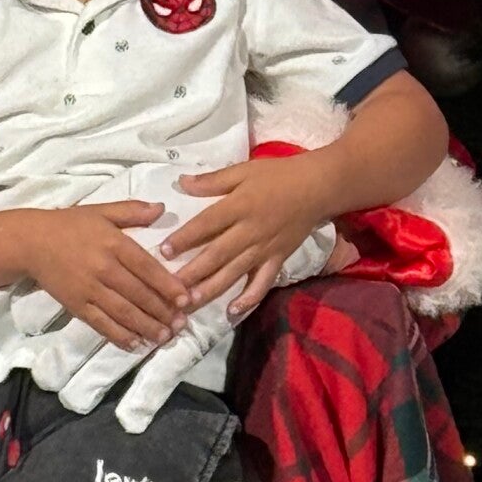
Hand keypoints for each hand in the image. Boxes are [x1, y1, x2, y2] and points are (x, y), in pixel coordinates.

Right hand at [22, 203, 189, 353]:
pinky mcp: (76, 305)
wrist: (30, 241)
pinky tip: (135, 344)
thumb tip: (163, 208)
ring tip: (164, 337)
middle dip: (162, 312)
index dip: (168, 285)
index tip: (186, 299)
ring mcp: (89, 289)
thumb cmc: (69, 224)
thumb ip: (133, 210)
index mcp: (114, 243)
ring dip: (146, 327)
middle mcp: (103, 268)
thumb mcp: (102, 211)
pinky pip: (101, 324)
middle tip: (181, 325)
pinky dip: (119, 336)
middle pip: (138, 294)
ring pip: (123, 313)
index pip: (147, 267)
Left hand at [160, 156, 333, 317]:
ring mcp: (265, 249)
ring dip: (212, 289)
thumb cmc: (278, 175)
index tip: (163, 251)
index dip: (185, 238)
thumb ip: (213, 180)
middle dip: (192, 272)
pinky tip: (232, 312)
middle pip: (217, 254)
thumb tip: (182, 184)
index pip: (207, 224)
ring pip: (235, 272)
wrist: (318, 187)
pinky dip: (249, 299)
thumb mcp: (243, 170)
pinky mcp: (278, 259)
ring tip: (190, 302)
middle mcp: (250, 231)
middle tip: (169, 288)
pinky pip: (263, 283)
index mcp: (239, 206)